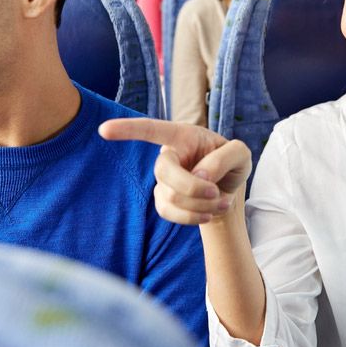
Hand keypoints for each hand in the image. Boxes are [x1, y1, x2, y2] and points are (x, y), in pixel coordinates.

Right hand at [99, 118, 251, 224]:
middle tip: (216, 193)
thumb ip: (224, 158)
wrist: (228, 188)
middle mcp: (168, 156)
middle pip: (163, 170)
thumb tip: (199, 174)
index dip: (128, 129)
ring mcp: (163, 180)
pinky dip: (193, 217)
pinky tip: (210, 213)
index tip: (104, 131)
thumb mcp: (241, 154)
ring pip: (171, 196)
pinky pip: (169, 213)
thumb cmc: (232, 163)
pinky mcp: (163, 200)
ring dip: (200, 205)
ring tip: (222, 202)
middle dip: (191, 188)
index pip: (152, 130)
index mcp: (183, 135)